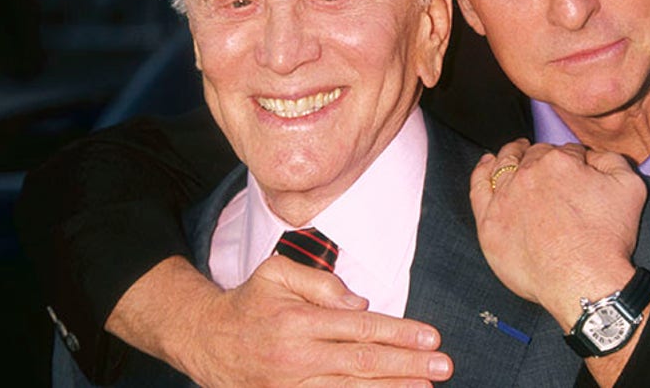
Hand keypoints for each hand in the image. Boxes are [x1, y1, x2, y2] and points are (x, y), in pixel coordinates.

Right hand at [108, 256, 451, 386]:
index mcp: (297, 321)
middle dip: (407, 365)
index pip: (359, 327)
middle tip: (443, 366)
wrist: (207, 340)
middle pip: (362, 362)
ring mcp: (291, 385)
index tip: (430, 337)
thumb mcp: (276, 272)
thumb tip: (359, 303)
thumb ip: (319, 281)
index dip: (398, 333)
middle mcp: (296, 357)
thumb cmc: (250, 302)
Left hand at [468, 139, 646, 328]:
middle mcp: (528, 174)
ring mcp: (505, 198)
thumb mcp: (630, 188)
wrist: (584, 282)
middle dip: (541, 157)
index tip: (575, 170)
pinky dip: (482, 172)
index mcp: (559, 162)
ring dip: (511, 156)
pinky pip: (479, 188)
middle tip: (547, 164)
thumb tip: (592, 155)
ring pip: (504, 166)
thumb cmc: (607, 240)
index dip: (572, 159)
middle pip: (533, 156)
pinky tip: (488, 165)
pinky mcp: (490, 223)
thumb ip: (612, 160)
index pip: (565, 151)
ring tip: (515, 154)